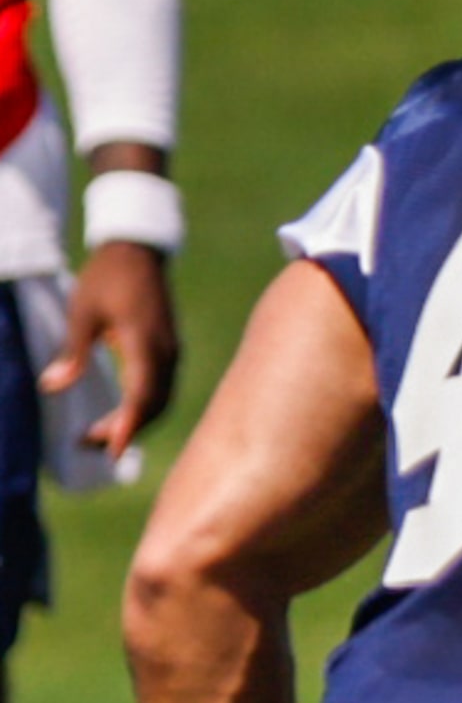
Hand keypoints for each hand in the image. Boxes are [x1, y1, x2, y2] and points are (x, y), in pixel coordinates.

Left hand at [42, 240, 179, 456]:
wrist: (139, 251)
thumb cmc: (107, 277)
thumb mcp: (82, 311)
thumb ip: (72, 351)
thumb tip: (51, 386)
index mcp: (144, 342)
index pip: (141, 395)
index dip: (127, 426)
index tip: (111, 451)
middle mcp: (164, 351)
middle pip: (154, 404)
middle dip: (124, 430)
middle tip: (86, 443)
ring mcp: (170, 350)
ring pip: (160, 399)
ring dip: (133, 420)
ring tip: (96, 432)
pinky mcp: (168, 348)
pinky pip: (161, 387)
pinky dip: (142, 406)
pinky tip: (118, 411)